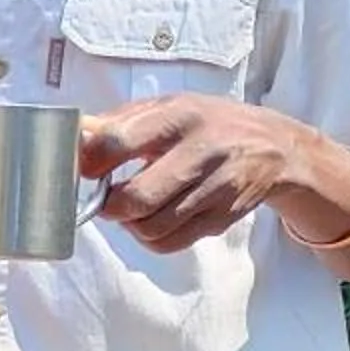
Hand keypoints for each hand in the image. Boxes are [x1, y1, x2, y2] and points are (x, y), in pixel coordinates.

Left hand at [80, 95, 312, 252]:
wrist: (274, 147)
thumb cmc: (207, 124)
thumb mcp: (167, 108)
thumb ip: (118, 121)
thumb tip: (75, 134)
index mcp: (179, 116)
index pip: (120, 141)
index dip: (90, 161)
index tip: (81, 169)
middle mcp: (202, 151)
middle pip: (137, 198)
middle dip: (109, 205)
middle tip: (106, 198)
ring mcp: (217, 188)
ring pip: (152, 227)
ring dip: (130, 224)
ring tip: (132, 208)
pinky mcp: (224, 217)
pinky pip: (170, 242)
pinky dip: (151, 238)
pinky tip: (153, 220)